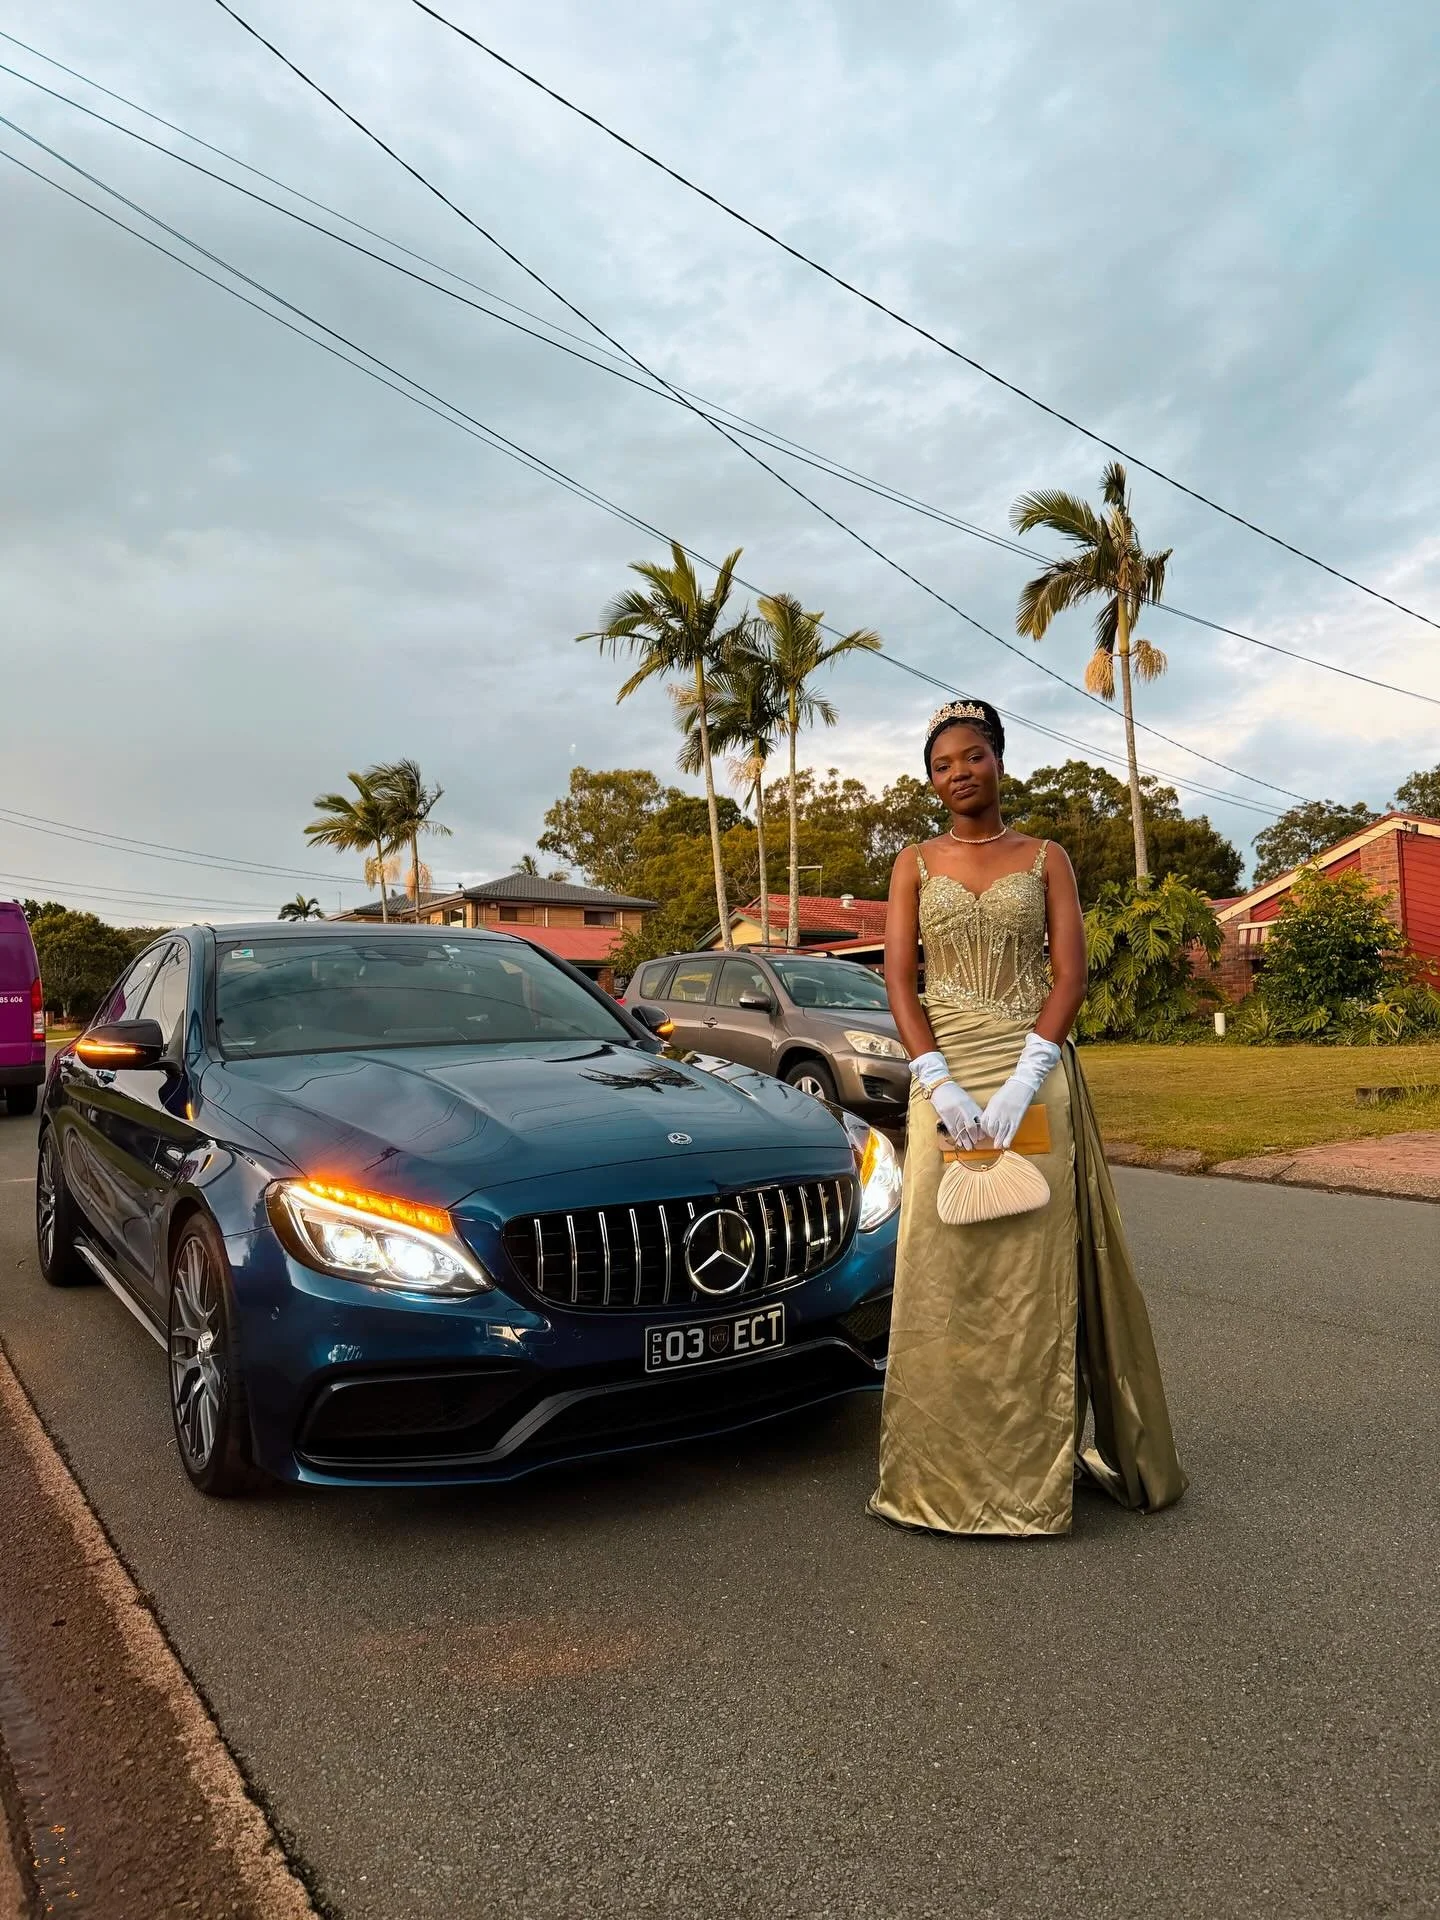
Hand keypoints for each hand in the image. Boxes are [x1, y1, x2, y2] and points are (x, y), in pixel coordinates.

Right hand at [928, 1076, 983, 1148]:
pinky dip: (957, 1138)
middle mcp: (964, 1110)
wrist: (940, 1088)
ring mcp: (954, 1114)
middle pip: (971, 1127)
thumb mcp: (967, 1100)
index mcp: (971, 1105)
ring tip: (969, 1147)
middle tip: (976, 1142)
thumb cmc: (955, 1094)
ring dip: (966, 1141)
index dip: (982, 1130)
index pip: (979, 1120)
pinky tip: (959, 1143)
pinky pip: (953, 1131)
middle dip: (974, 1137)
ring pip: (962, 1131)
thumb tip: (979, 1124)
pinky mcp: (946, 1118)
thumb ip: (973, 1110)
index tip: (982, 1136)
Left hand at [978, 1033, 1061, 1149]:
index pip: (983, 1123)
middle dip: (991, 1135)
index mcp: (990, 1108)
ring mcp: (1007, 1116)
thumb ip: (991, 1111)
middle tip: (993, 1138)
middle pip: (991, 1129)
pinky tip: (1005, 1145)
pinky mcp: (1017, 1118)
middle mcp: (997, 1113)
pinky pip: (1011, 1131)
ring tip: (997, 1145)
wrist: (1021, 1085)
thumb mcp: (995, 1100)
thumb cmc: (1008, 1092)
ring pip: (1000, 1132)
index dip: (984, 1130)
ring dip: (998, 1140)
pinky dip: (1008, 1139)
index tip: (987, 1132)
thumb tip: (987, 1122)